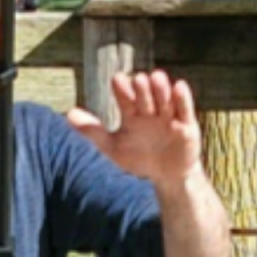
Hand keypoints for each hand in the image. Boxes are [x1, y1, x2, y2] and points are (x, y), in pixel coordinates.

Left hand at [64, 70, 203, 184]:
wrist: (166, 178)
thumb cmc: (138, 160)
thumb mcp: (113, 149)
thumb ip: (93, 131)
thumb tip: (68, 113)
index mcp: (132, 115)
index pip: (126, 99)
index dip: (123, 90)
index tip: (117, 80)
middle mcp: (150, 112)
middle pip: (146, 97)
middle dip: (142, 89)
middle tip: (138, 80)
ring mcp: (169, 118)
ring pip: (164, 99)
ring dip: (160, 89)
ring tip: (156, 78)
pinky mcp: (187, 127)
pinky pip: (185, 110)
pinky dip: (183, 98)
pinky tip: (178, 86)